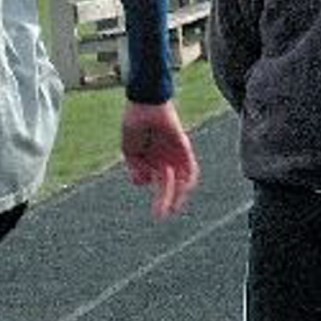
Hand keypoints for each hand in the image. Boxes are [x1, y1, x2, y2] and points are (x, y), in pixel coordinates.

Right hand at [121, 100, 199, 217]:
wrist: (144, 103)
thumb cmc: (134, 123)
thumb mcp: (129, 151)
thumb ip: (135, 168)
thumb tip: (143, 183)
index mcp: (151, 158)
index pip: (155, 180)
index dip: (150, 189)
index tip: (145, 191)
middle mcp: (165, 158)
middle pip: (168, 185)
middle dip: (164, 201)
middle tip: (159, 217)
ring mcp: (175, 154)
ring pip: (181, 181)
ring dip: (178, 196)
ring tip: (172, 209)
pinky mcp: (184, 148)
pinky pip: (191, 168)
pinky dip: (188, 180)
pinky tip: (182, 189)